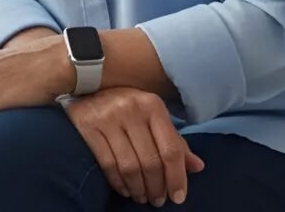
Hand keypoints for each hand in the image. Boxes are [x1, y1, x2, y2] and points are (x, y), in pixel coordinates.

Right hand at [63, 87, 204, 206]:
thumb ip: (174, 140)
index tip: (178, 197)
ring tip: (142, 197)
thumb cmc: (127, 104)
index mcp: (152, 105)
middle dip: (157, 188)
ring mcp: (108, 117)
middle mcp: (131, 108)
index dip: (177, 178)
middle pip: (151, 162)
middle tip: (158, 201)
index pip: (171, 149)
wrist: (87, 85)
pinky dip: (119, 183)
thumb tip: (197, 166)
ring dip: (139, 189)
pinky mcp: (88, 126)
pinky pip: (108, 164)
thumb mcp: (153, 116)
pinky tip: (125, 189)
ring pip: (130, 167)